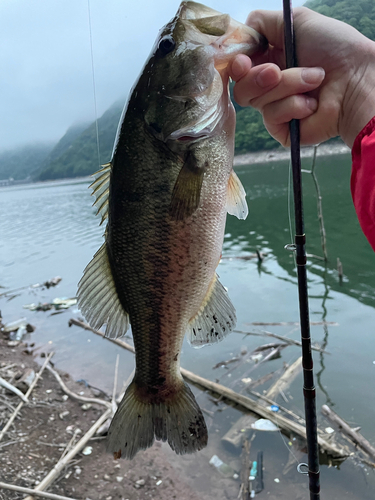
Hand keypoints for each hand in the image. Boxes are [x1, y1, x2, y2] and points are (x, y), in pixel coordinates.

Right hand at [229, 7, 374, 147]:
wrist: (357, 80)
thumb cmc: (335, 48)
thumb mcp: (296, 21)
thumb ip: (261, 22)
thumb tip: (239, 34)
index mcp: (270, 60)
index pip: (237, 67)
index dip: (237, 65)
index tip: (244, 62)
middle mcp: (270, 86)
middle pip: (240, 88)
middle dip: (260, 77)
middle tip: (277, 72)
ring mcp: (276, 108)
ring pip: (256, 100)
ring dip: (287, 85)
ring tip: (314, 80)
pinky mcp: (282, 129)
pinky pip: (271, 117)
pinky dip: (293, 106)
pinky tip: (312, 104)